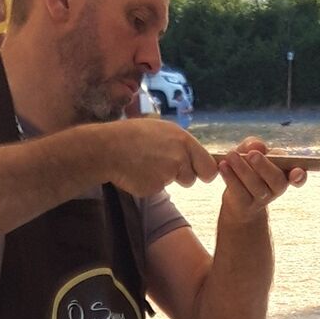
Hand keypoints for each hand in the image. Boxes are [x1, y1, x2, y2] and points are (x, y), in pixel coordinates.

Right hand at [95, 120, 219, 198]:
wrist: (110, 148)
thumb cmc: (133, 136)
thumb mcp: (161, 130)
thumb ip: (180, 144)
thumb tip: (193, 153)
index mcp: (183, 139)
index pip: (210, 164)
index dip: (205, 169)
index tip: (200, 172)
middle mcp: (180, 155)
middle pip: (200, 176)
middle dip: (192, 176)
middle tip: (177, 172)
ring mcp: (169, 172)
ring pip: (181, 182)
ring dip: (169, 178)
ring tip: (150, 165)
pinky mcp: (157, 186)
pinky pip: (161, 188)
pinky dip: (152, 183)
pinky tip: (140, 172)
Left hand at [217, 137, 305, 223]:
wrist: (237, 199)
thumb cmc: (249, 169)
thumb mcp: (251, 152)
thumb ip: (254, 145)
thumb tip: (257, 146)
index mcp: (285, 172)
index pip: (298, 175)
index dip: (300, 175)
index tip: (296, 173)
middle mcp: (277, 187)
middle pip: (276, 179)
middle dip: (264, 166)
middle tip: (252, 155)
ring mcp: (262, 199)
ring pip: (256, 186)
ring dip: (242, 169)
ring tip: (231, 155)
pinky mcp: (245, 206)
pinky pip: (239, 192)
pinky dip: (230, 178)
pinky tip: (223, 166)